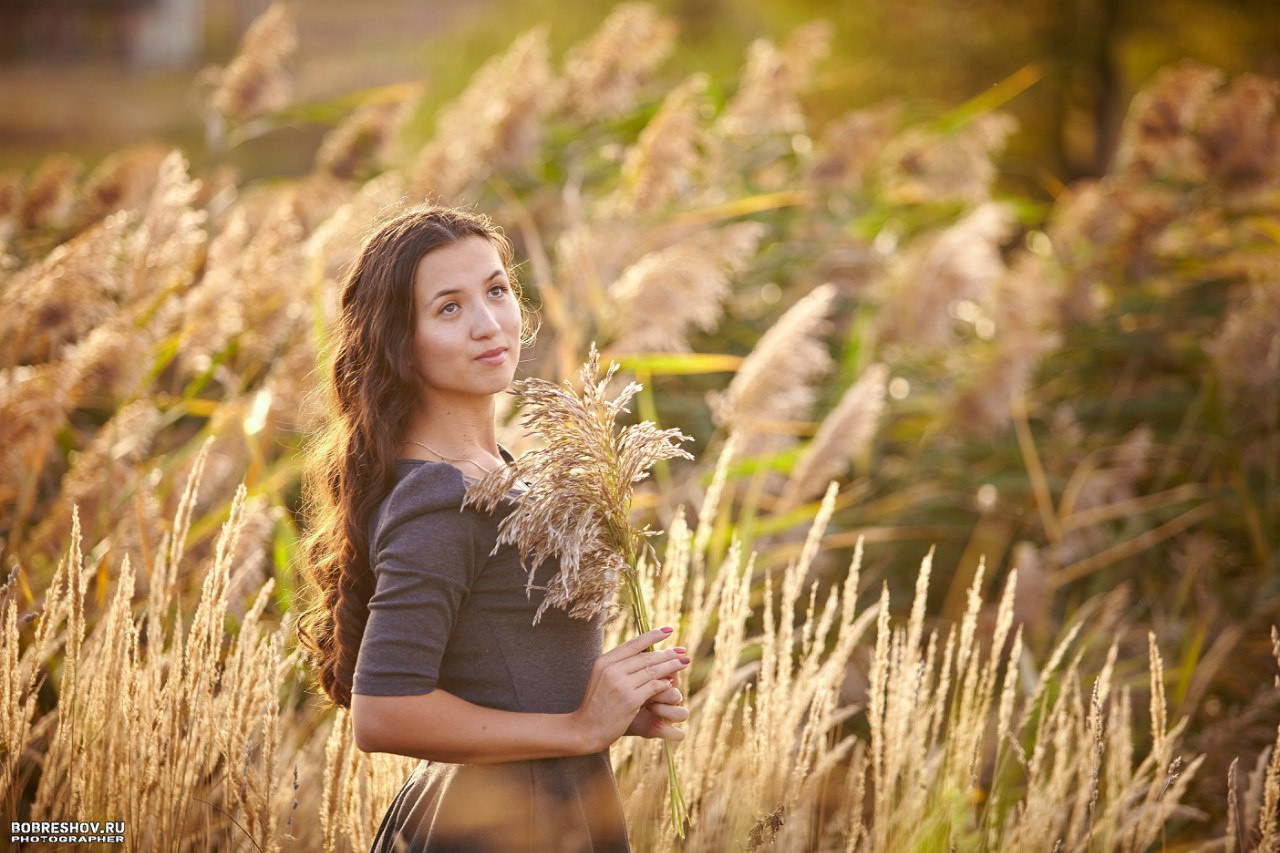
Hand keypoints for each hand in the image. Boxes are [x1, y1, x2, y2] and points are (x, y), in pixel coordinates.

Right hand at [571, 627, 691, 753]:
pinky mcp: (630, 700)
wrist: (586, 728)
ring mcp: (621, 684)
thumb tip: (644, 653)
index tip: (668, 630)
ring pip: (652, 670)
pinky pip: (653, 687)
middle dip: (667, 653)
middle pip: (646, 657)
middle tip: (682, 650)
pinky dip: (663, 683)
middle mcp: (612, 670)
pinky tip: (671, 682)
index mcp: (604, 661)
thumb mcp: (602, 678)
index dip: (653, 635)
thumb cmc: (597, 704)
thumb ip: (619, 665)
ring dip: (671, 666)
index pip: (633, 644)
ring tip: (684, 662)